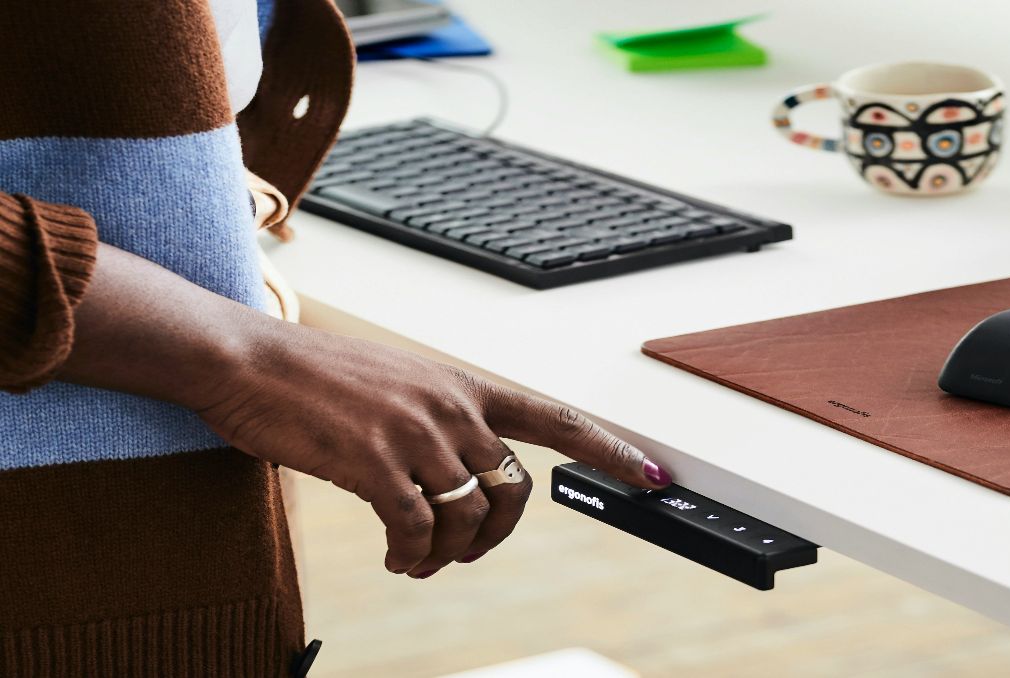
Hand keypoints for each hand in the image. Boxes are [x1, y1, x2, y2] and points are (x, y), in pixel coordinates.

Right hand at [59, 244, 669, 577]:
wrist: (247, 361)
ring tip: (416, 560)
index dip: (607, 449)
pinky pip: (417, 531)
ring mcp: (414, 432)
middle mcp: (450, 405)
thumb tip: (468, 480)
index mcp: (462, 384)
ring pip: (469, 517)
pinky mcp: (374, 462)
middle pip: (514, 491)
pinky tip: (395, 559)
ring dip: (446, 555)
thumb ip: (442, 424)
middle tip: (459, 553)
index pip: (554, 417)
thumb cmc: (317, 378)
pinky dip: (412, 558)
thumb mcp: (398, 386)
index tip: (651, 474)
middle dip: (495, 536)